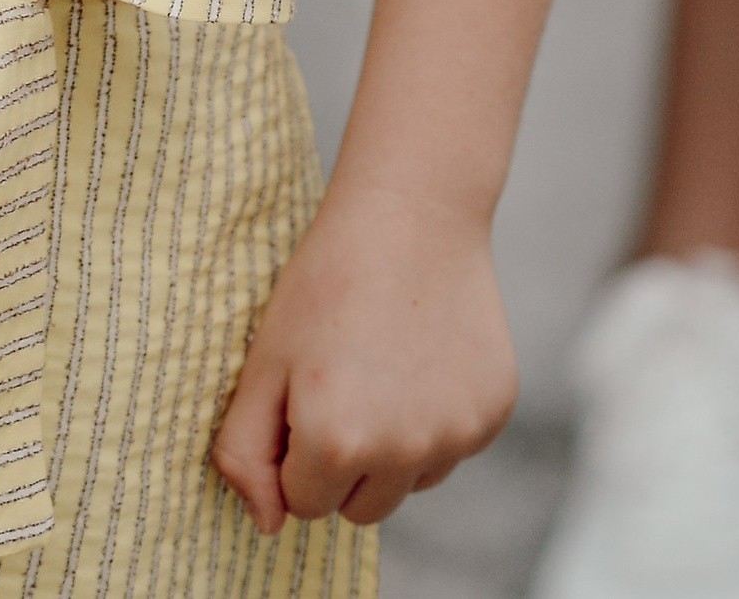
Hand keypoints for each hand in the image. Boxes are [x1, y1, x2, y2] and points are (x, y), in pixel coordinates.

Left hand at [210, 183, 516, 532]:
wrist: (412, 213)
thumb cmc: (326, 280)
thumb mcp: (263, 358)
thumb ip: (245, 451)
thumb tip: (266, 525)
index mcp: (336, 440)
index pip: (303, 503)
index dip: (295, 449)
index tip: (301, 393)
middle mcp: (402, 452)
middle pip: (359, 507)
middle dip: (342, 461)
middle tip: (339, 380)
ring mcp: (455, 436)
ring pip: (407, 483)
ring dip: (389, 447)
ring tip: (379, 365)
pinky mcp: (492, 416)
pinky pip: (449, 451)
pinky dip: (432, 420)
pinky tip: (420, 356)